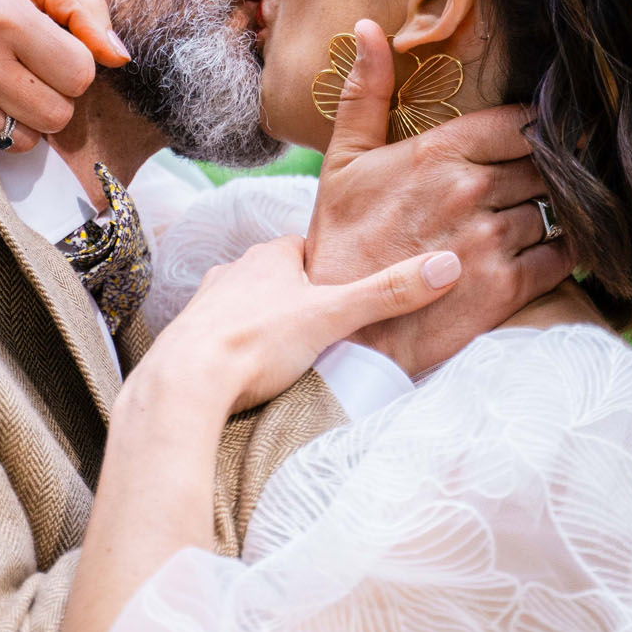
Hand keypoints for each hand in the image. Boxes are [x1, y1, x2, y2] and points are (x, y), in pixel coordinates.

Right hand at [0, 0, 130, 151]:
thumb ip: (84, 8)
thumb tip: (120, 57)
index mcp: (5, 14)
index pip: (81, 73)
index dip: (71, 63)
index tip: (48, 49)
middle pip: (58, 115)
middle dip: (51, 96)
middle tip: (26, 72)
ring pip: (26, 141)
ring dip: (21, 118)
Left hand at [144, 235, 463, 416]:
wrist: (184, 380)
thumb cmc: (257, 341)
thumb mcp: (333, 316)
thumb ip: (388, 293)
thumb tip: (447, 265)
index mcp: (270, 255)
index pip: (309, 251)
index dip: (330, 271)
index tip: (348, 295)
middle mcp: (234, 270)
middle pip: (278, 279)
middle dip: (300, 300)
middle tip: (326, 330)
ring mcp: (206, 303)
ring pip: (247, 305)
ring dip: (266, 324)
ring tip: (289, 356)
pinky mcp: (187, 336)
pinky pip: (221, 335)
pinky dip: (236, 347)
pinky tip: (248, 371)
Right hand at [303, 19, 571, 376]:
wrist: (345, 328)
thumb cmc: (343, 241)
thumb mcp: (344, 160)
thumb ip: (365, 92)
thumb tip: (368, 27)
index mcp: (438, 153)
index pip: (519, 122)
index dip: (536, 127)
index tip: (543, 134)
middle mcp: (471, 190)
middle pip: (543, 163)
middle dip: (552, 166)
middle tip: (563, 169)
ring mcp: (492, 239)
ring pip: (556, 206)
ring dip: (563, 207)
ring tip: (564, 206)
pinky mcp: (507, 287)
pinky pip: (563, 256)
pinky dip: (571, 249)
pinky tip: (564, 245)